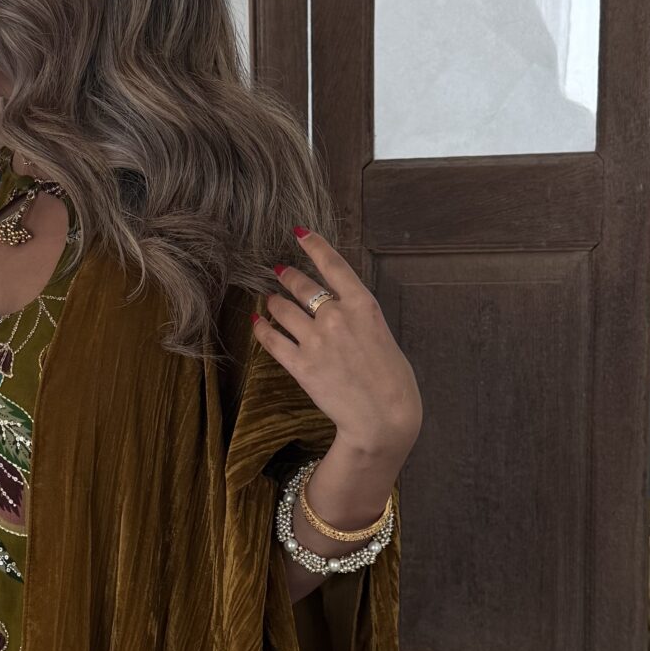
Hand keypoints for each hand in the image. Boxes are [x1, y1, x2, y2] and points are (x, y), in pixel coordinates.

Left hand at [253, 229, 421, 461]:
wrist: (383, 418)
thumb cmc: (392, 381)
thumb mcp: (382, 336)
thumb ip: (358, 318)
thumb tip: (337, 311)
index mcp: (363, 305)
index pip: (334, 265)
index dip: (314, 245)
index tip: (300, 233)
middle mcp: (336, 316)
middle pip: (302, 285)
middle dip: (288, 276)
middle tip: (280, 272)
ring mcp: (316, 340)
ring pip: (282, 309)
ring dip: (273, 302)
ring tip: (269, 300)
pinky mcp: (301, 365)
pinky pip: (272, 340)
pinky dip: (261, 328)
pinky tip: (257, 322)